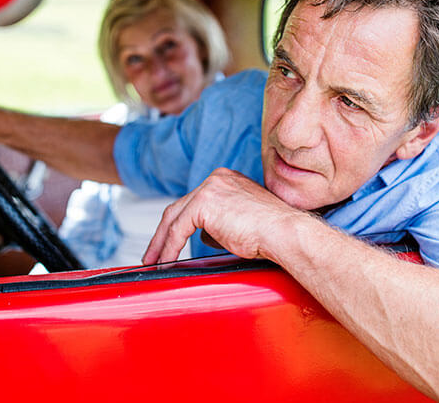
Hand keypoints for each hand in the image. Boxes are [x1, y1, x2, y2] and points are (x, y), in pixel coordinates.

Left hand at [143, 167, 310, 264]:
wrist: (285, 232)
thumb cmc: (273, 233)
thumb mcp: (241, 222)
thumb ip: (221, 223)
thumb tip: (204, 238)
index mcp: (227, 179)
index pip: (193, 202)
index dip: (178, 224)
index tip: (169, 242)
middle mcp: (216, 178)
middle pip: (179, 207)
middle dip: (163, 234)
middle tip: (153, 255)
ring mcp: (209, 188)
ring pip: (174, 217)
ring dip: (162, 243)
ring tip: (155, 262)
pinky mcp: (204, 203)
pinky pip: (178, 229)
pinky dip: (169, 248)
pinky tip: (166, 262)